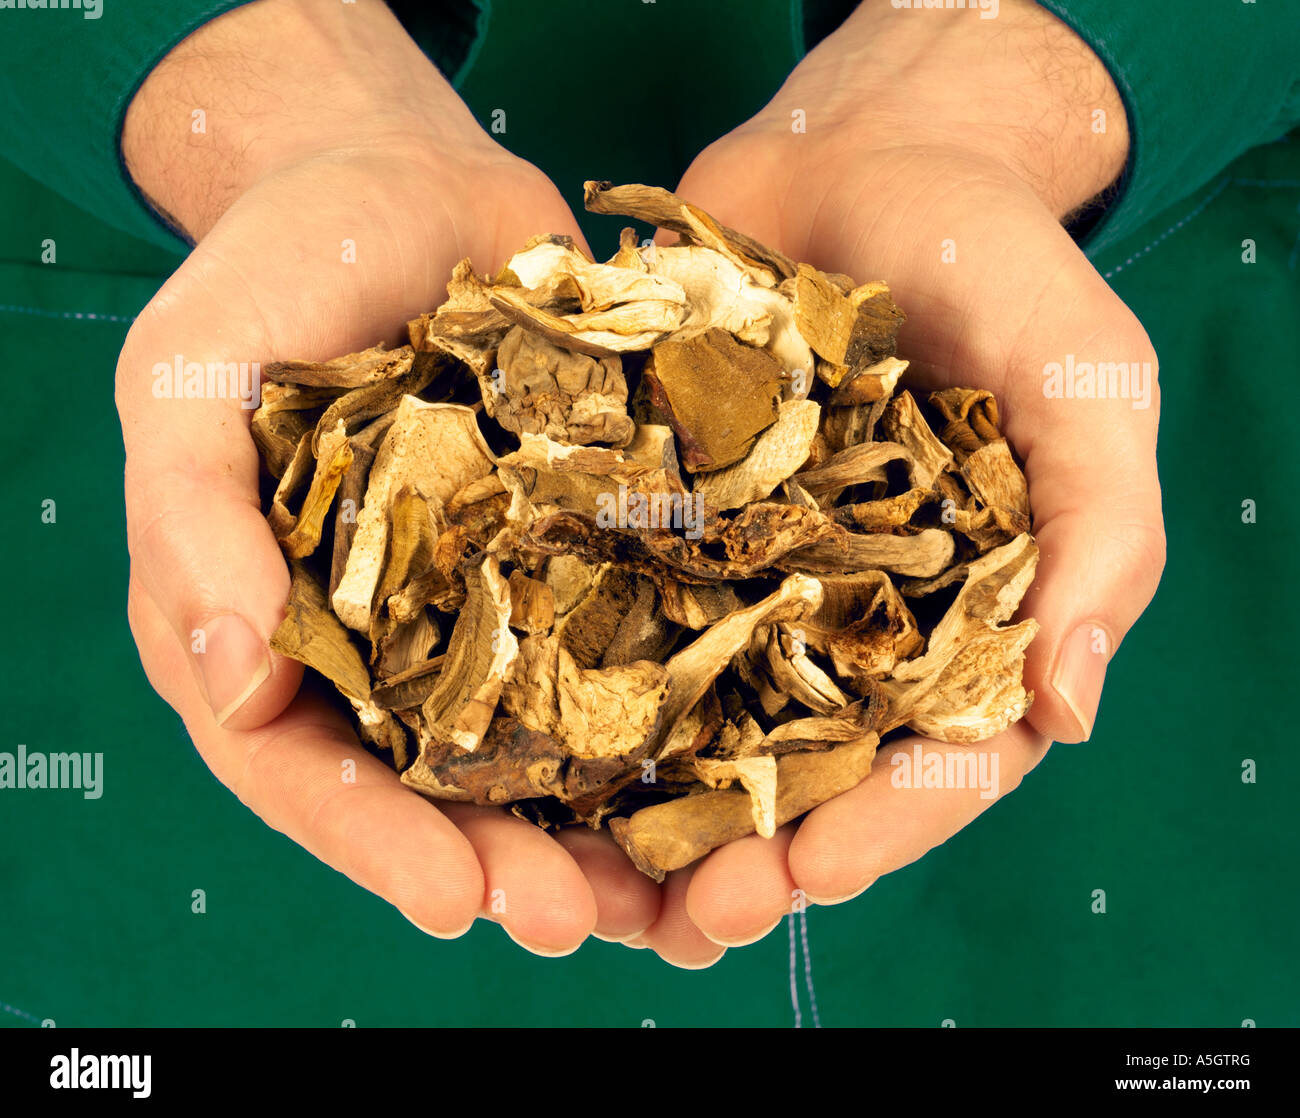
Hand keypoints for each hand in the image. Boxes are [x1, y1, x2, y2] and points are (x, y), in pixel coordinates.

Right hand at [117, 0, 659, 953]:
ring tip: (673, 893)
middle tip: (577, 923)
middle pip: (437, 784)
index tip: (454, 903)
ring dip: (600, 826)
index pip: (305, 768)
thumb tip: (224, 680)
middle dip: (505, 862)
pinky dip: (671, 706)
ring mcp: (490, 596)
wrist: (400, 178)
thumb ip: (193, 520)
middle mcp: (388, 634)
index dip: (373, 844)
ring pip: (542, 738)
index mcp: (277, 623)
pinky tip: (731, 762)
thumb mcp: (190, 378)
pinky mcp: (578, 546)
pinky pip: (624, 635)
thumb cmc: (272, 271)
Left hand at [631, 0, 1164, 964]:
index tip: (809, 874)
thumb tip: (1071, 709)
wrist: (863, 154)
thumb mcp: (1085, 377)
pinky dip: (581, 673)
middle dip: (755, 845)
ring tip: (594, 879)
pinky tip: (525, 737)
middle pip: (810, 762)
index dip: (883, 827)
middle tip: (691, 914)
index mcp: (963, 611)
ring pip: (706, 714)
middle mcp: (853, 612)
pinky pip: (624, 604)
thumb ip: (1100, 532)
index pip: (937, 753)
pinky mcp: (668, 518)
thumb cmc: (996, 259)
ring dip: (656, 803)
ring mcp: (753, 570)